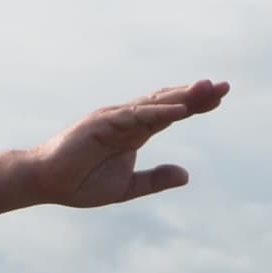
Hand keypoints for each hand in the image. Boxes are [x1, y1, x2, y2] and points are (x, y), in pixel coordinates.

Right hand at [26, 81, 229, 210]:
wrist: (47, 183)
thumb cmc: (81, 183)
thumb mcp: (127, 187)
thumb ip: (154, 180)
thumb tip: (186, 175)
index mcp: (135, 132)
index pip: (171, 113)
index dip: (195, 105)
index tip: (220, 98)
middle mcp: (127, 119)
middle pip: (168, 102)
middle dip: (196, 95)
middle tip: (224, 86)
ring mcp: (115, 118)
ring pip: (155, 104)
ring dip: (182, 97)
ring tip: (208, 89)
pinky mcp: (102, 123)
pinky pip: (135, 116)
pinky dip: (158, 112)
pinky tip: (180, 111)